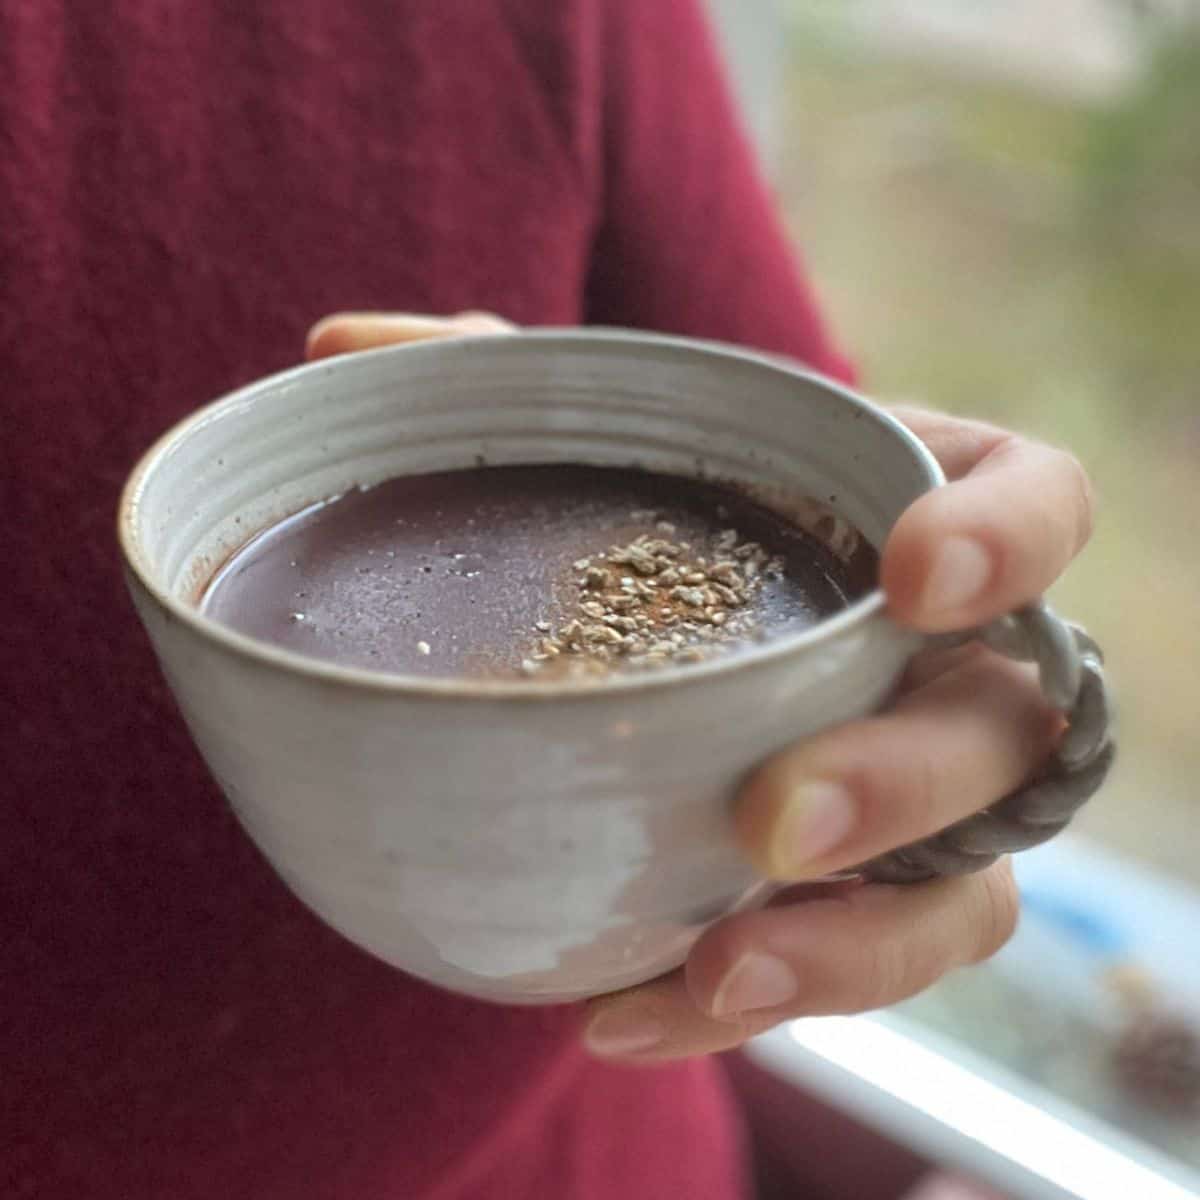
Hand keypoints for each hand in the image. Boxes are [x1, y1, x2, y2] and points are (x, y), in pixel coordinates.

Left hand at [303, 315, 1094, 1060]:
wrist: (659, 667)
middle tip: (771, 819)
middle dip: (906, 782)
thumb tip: (344, 344)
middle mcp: (948, 668)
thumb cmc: (658, 526)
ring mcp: (921, 804)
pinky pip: (851, 968)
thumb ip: (498, 389)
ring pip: (963, 889)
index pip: (1041, 504)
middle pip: (1003, 731)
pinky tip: (628, 1009)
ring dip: (854, 942)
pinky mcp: (862, 905)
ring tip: (717, 967)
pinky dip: (754, 999)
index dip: (1009, 539)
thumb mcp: (598, 451)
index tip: (913, 573)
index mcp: (914, 518)